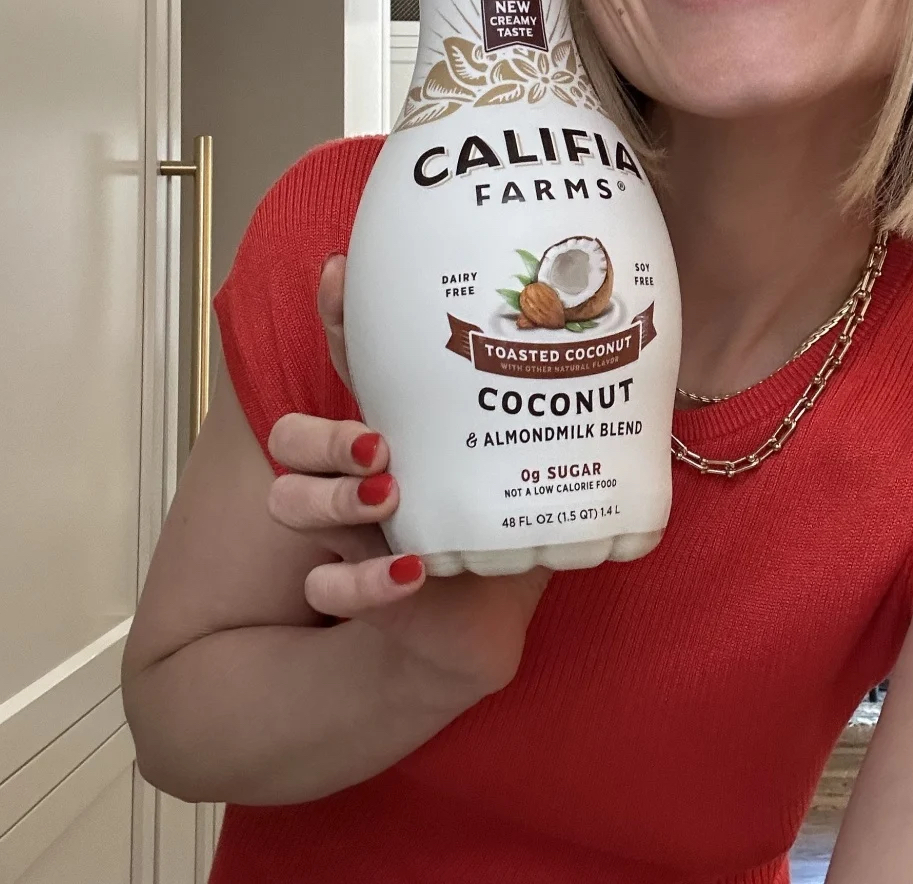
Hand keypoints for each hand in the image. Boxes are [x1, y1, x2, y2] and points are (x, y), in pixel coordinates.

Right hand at [266, 255, 552, 695]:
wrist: (470, 637)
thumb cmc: (501, 543)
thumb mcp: (521, 478)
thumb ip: (548, 432)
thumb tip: (624, 350)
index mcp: (399, 436)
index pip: (357, 370)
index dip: (340, 321)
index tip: (341, 274)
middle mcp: (358, 478)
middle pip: (295, 432)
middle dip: (324, 429)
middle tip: (379, 440)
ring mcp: (346, 533)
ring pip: (288, 496)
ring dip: (330, 494)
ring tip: (387, 493)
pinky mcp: (356, 588)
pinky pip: (331, 581)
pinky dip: (362, 581)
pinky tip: (404, 572)